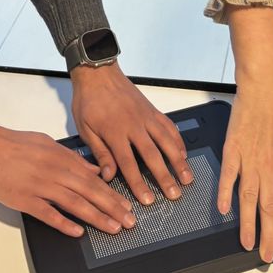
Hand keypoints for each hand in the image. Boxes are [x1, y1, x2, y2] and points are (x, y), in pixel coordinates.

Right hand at [0, 120, 136, 236]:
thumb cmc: (16, 144)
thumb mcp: (49, 144)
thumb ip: (73, 158)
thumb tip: (93, 168)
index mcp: (63, 158)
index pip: (94, 178)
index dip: (112, 193)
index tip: (126, 204)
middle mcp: (56, 172)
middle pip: (90, 192)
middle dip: (113, 207)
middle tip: (129, 221)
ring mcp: (41, 187)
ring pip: (75, 204)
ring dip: (97, 217)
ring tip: (113, 228)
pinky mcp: (25, 200)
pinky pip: (48, 214)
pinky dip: (64, 223)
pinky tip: (78, 232)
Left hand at [71, 62, 192, 204]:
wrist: (98, 72)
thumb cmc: (89, 100)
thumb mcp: (85, 129)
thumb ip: (99, 153)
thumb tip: (108, 176)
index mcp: (115, 133)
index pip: (129, 164)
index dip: (139, 184)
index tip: (147, 199)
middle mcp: (134, 126)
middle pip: (153, 155)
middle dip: (165, 177)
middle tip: (174, 194)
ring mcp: (146, 117)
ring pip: (167, 141)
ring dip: (178, 161)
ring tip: (187, 177)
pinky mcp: (152, 109)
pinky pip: (169, 126)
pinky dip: (178, 140)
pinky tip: (183, 152)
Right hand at [220, 6, 272, 262]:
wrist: (265, 91)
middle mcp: (270, 167)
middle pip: (270, 208)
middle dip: (269, 236)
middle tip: (267, 256)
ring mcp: (251, 159)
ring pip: (250, 198)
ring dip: (249, 224)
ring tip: (247, 243)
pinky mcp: (234, 149)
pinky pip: (229, 176)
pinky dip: (225, 193)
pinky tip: (223, 209)